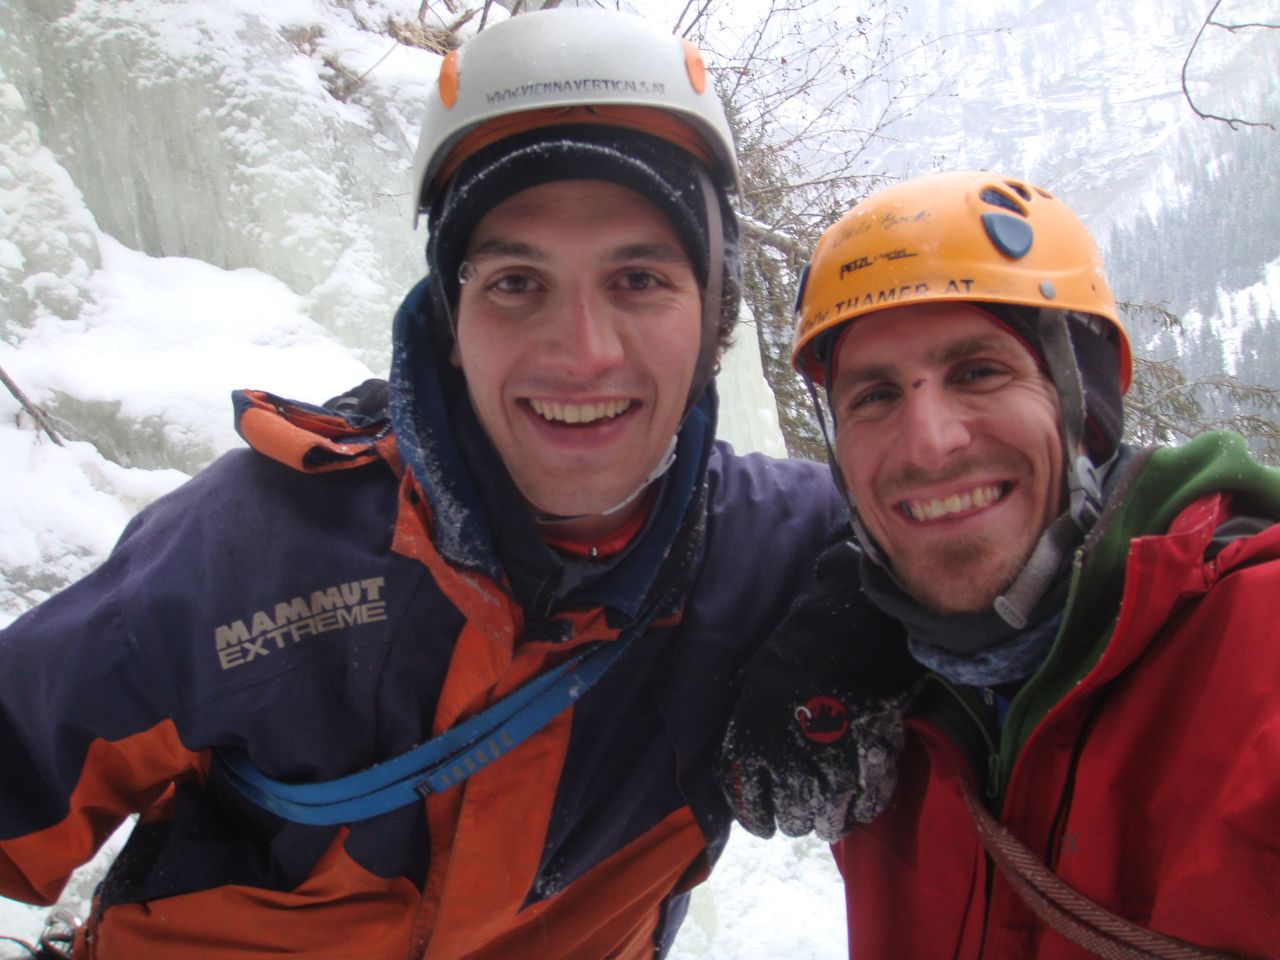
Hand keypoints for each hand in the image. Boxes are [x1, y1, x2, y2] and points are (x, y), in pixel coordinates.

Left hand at [719, 537, 920, 841]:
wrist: (848, 633)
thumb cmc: (793, 651)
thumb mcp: (751, 685)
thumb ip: (744, 727)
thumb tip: (735, 756)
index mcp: (753, 748)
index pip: (750, 811)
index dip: (757, 819)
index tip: (764, 819)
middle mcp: (790, 768)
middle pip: (792, 823)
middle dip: (794, 817)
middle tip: (801, 803)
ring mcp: (834, 771)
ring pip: (831, 823)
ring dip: (830, 817)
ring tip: (831, 806)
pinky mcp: (873, 766)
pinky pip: (868, 805)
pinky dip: (863, 805)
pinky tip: (858, 797)